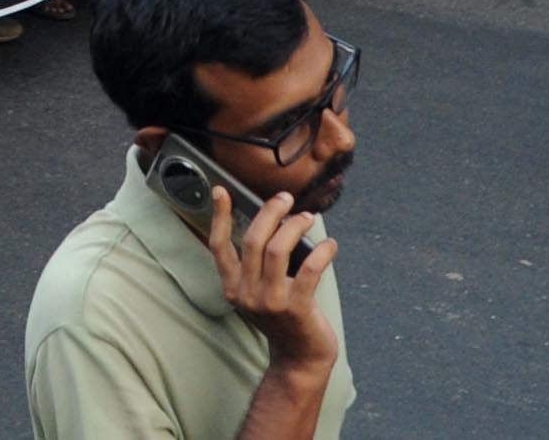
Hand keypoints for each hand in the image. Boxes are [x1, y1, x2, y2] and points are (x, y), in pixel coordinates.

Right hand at [203, 186, 341, 377]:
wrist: (300, 357)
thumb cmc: (284, 317)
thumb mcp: (259, 292)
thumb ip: (257, 264)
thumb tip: (274, 220)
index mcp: (232, 287)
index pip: (219, 246)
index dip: (219, 216)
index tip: (221, 191)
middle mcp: (246, 293)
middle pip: (253, 240)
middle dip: (271, 212)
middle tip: (285, 199)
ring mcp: (270, 302)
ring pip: (277, 249)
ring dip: (295, 226)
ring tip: (307, 219)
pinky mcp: (296, 308)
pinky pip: (310, 269)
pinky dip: (322, 251)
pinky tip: (330, 245)